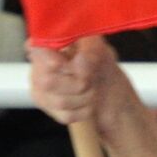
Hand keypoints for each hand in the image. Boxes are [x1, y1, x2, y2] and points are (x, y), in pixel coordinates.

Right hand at [29, 37, 156, 156]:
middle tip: (92, 84)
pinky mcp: (48, 104)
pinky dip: (77, 113)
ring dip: (78, 100)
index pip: (38, 46)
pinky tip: (87, 110)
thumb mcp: (106, 60)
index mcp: (62, 43)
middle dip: (74, 85)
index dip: (53, 61)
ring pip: (48, 96)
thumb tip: (82, 58)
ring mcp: (43, 83)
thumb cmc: (113, 80)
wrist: (119, 110)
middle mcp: (46, 61)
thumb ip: (92, 55)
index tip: (77, 68)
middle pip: (43, 76)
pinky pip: (58, 112)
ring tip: (93, 96)